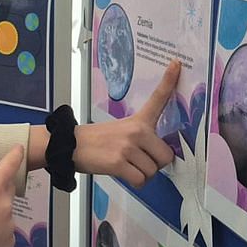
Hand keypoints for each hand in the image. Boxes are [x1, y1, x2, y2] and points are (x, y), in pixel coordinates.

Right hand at [75, 60, 179, 187]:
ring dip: (142, 174)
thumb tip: (161, 157)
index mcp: (137, 121)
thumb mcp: (120, 130)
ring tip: (126, 166)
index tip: (176, 63)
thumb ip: (141, 138)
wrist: (69, 146)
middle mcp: (135, 131)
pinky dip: (134, 182)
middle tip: (139, 161)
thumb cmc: (97, 141)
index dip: (169, 81)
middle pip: (166, 156)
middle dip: (155, 164)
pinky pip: (140, 180)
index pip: (157, 98)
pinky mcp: (118, 162)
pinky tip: (123, 174)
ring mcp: (127, 146)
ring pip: (153, 171)